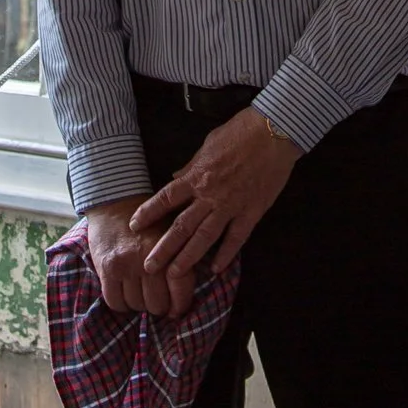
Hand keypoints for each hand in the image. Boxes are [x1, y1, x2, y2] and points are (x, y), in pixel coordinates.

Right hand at [86, 196, 187, 317]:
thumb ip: (180, 260)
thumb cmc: (149, 221)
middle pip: (157, 304)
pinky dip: (122, 304)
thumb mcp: (172, 235)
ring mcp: (126, 265)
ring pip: (136, 305)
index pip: (180, 290)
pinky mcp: (107, 268)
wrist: (116, 201)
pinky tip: (125, 295)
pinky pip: (116, 302)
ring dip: (139, 304)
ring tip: (140, 294)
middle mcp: (149, 260)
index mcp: (170, 249)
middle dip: (159, 306)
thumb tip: (182, 298)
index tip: (176, 310)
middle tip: (157, 300)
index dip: (179, 306)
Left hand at [129, 108, 300, 309]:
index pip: (166, 198)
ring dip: (188, 258)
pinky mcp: (252, 212)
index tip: (134, 225)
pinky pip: (237, 238)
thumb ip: (192, 165)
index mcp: (197, 176)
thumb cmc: (240, 132)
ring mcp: (231, 205)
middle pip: (181, 226)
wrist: (273, 132)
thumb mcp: (208, 144)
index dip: (149, 212)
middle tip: (148, 267)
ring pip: (205, 237)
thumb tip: (175, 176)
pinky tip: (216, 269)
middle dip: (163, 248)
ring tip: (174, 275)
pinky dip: (226, 255)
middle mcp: (210, 195)